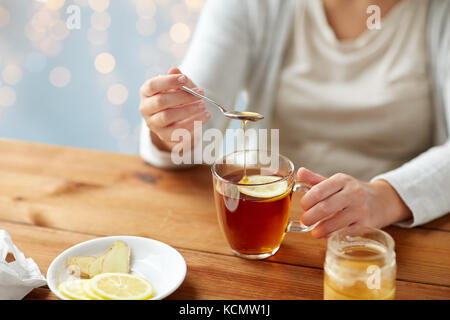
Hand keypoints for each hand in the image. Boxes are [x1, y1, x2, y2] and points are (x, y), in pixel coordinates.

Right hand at [139, 67, 210, 151]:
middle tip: (200, 94)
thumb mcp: (178, 87)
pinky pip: (177, 130)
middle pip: (160, 101)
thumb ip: (177, 80)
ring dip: (188, 110)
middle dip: (182, 97)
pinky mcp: (164, 135)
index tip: (185, 78)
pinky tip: (204, 117)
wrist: (176, 120)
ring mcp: (153, 123)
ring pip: (167, 116)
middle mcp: (146, 108)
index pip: (152, 85)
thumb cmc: (176, 98)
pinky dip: (192, 123)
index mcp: (146, 93)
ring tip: (203, 106)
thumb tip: (175, 69)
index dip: (168, 81)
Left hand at [297, 168, 411, 237]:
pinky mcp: (367, 225)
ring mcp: (361, 210)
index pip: (319, 190)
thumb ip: (316, 179)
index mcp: (342, 181)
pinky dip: (333, 236)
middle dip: (310, 217)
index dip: (307, 200)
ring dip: (320, 230)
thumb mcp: (336, 182)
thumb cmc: (352, 191)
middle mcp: (353, 193)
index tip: (303, 206)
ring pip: (335, 223)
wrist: (382, 200)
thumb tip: (300, 172)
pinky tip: (327, 236)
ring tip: (315, 232)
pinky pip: (345, 233)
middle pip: (325, 207)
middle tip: (305, 221)